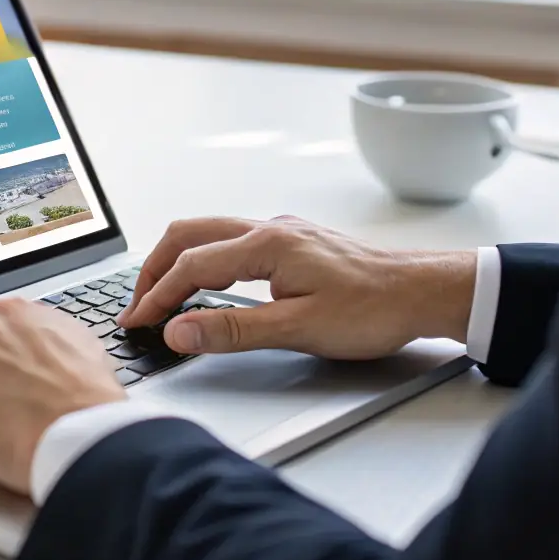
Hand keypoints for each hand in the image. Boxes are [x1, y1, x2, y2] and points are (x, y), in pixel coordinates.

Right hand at [120, 216, 475, 359]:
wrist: (422, 291)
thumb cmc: (372, 310)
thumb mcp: (299, 329)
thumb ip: (233, 329)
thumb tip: (178, 331)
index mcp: (265, 245)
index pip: (190, 267)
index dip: (156, 297)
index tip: (136, 322)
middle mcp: (268, 228)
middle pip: (189, 234)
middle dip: (154, 268)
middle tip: (136, 305)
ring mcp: (281, 231)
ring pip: (209, 233)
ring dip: (177, 260)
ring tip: (160, 294)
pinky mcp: (292, 242)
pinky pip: (231, 240)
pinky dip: (203, 259)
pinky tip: (206, 283)